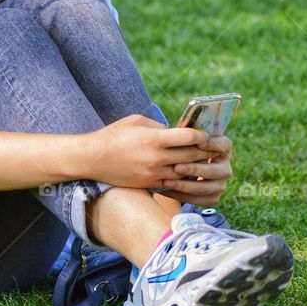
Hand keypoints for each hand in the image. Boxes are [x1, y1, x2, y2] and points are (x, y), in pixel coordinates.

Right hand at [82, 115, 214, 188]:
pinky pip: (173, 184)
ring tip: (204, 163)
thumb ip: (159, 126)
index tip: (205, 134)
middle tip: (214, 149)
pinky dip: (182, 179)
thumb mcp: (136, 121)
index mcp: (154, 139)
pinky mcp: (149, 184)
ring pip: (185, 173)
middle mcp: (156, 158)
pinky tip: (188, 175)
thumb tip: (176, 131)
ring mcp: (153, 174)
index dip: (201, 135)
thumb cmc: (114, 135)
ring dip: (196, 168)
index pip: (189, 138)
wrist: (93, 159)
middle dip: (205, 152)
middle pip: (191, 156)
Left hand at [157, 135, 232, 206]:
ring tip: (167, 182)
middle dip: (196, 169)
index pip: (225, 145)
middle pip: (217, 170)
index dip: (214, 144)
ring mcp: (221, 184)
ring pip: (208, 188)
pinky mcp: (213, 197)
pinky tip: (166, 190)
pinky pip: (199, 200)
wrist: (179, 168)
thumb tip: (177, 130)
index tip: (199, 142)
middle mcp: (225, 167)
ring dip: (187, 186)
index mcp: (223, 149)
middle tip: (176, 167)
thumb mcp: (184, 140)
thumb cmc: (181, 148)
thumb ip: (185, 135)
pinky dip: (182, 196)